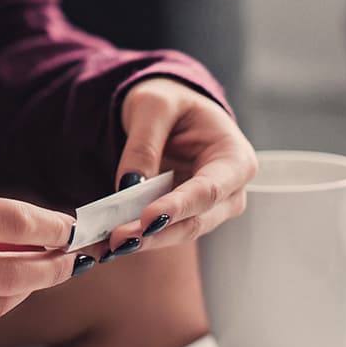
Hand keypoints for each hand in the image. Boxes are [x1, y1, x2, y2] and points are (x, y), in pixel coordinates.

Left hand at [105, 78, 257, 256]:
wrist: (170, 110)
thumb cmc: (171, 101)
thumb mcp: (153, 105)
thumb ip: (144, 144)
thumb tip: (128, 187)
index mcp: (235, 157)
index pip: (210, 189)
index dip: (179, 207)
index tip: (149, 219)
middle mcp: (230, 189)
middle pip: (196, 221)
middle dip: (157, 232)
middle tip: (119, 239)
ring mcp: (210, 207)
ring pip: (180, 232)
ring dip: (146, 240)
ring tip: (110, 245)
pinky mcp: (186, 215)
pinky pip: (165, 230)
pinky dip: (140, 236)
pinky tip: (111, 243)